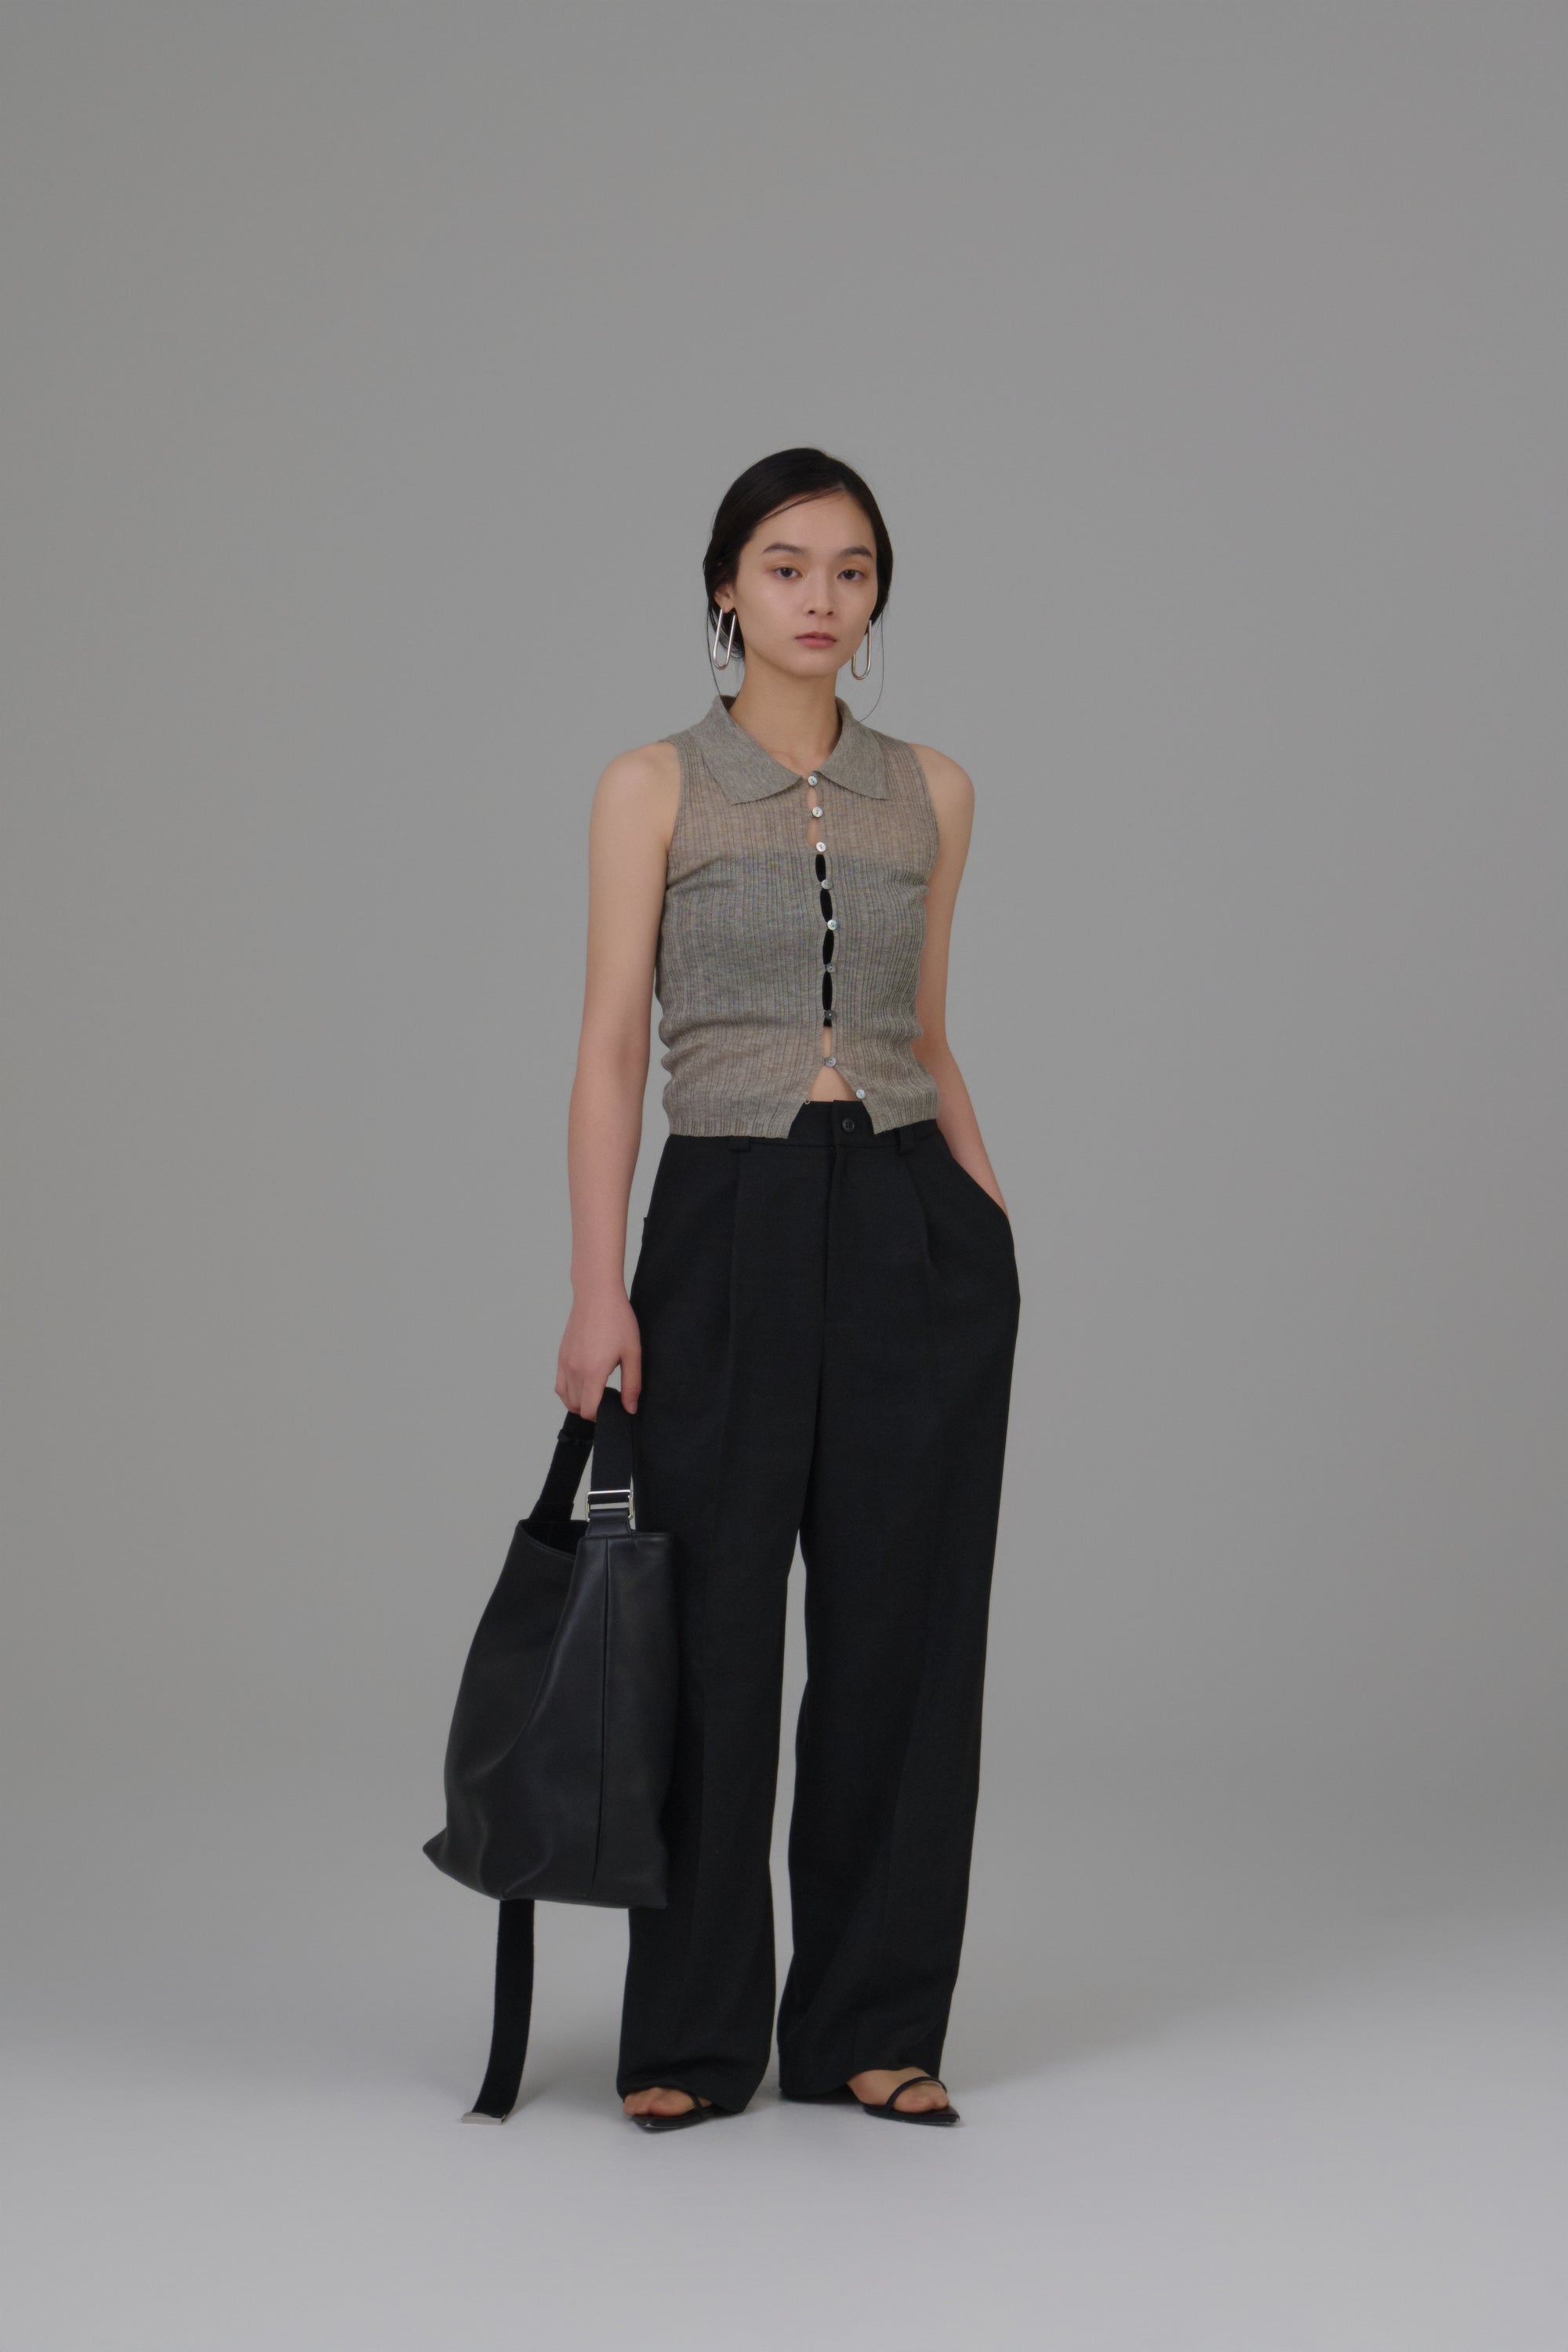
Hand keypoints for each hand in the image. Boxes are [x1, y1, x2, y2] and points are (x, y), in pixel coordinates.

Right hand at [556, 1288, 642, 1416]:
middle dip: (592, 1410)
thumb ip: (632, 1384)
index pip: (588, 1410)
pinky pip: (559, 1384)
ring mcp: (564, 1362)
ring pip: (566, 1397)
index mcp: (592, 1372)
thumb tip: (630, 1409)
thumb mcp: (632, 1352)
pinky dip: (569, 1391)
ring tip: (597, 1393)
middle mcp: (574, 1370)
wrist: (597, 1294)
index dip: (601, 1416)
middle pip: (576, 1406)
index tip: (614, 1407)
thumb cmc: (618, 1319)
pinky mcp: (561, 1355)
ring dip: (579, 1402)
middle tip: (609, 1399)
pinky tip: (584, 1383)